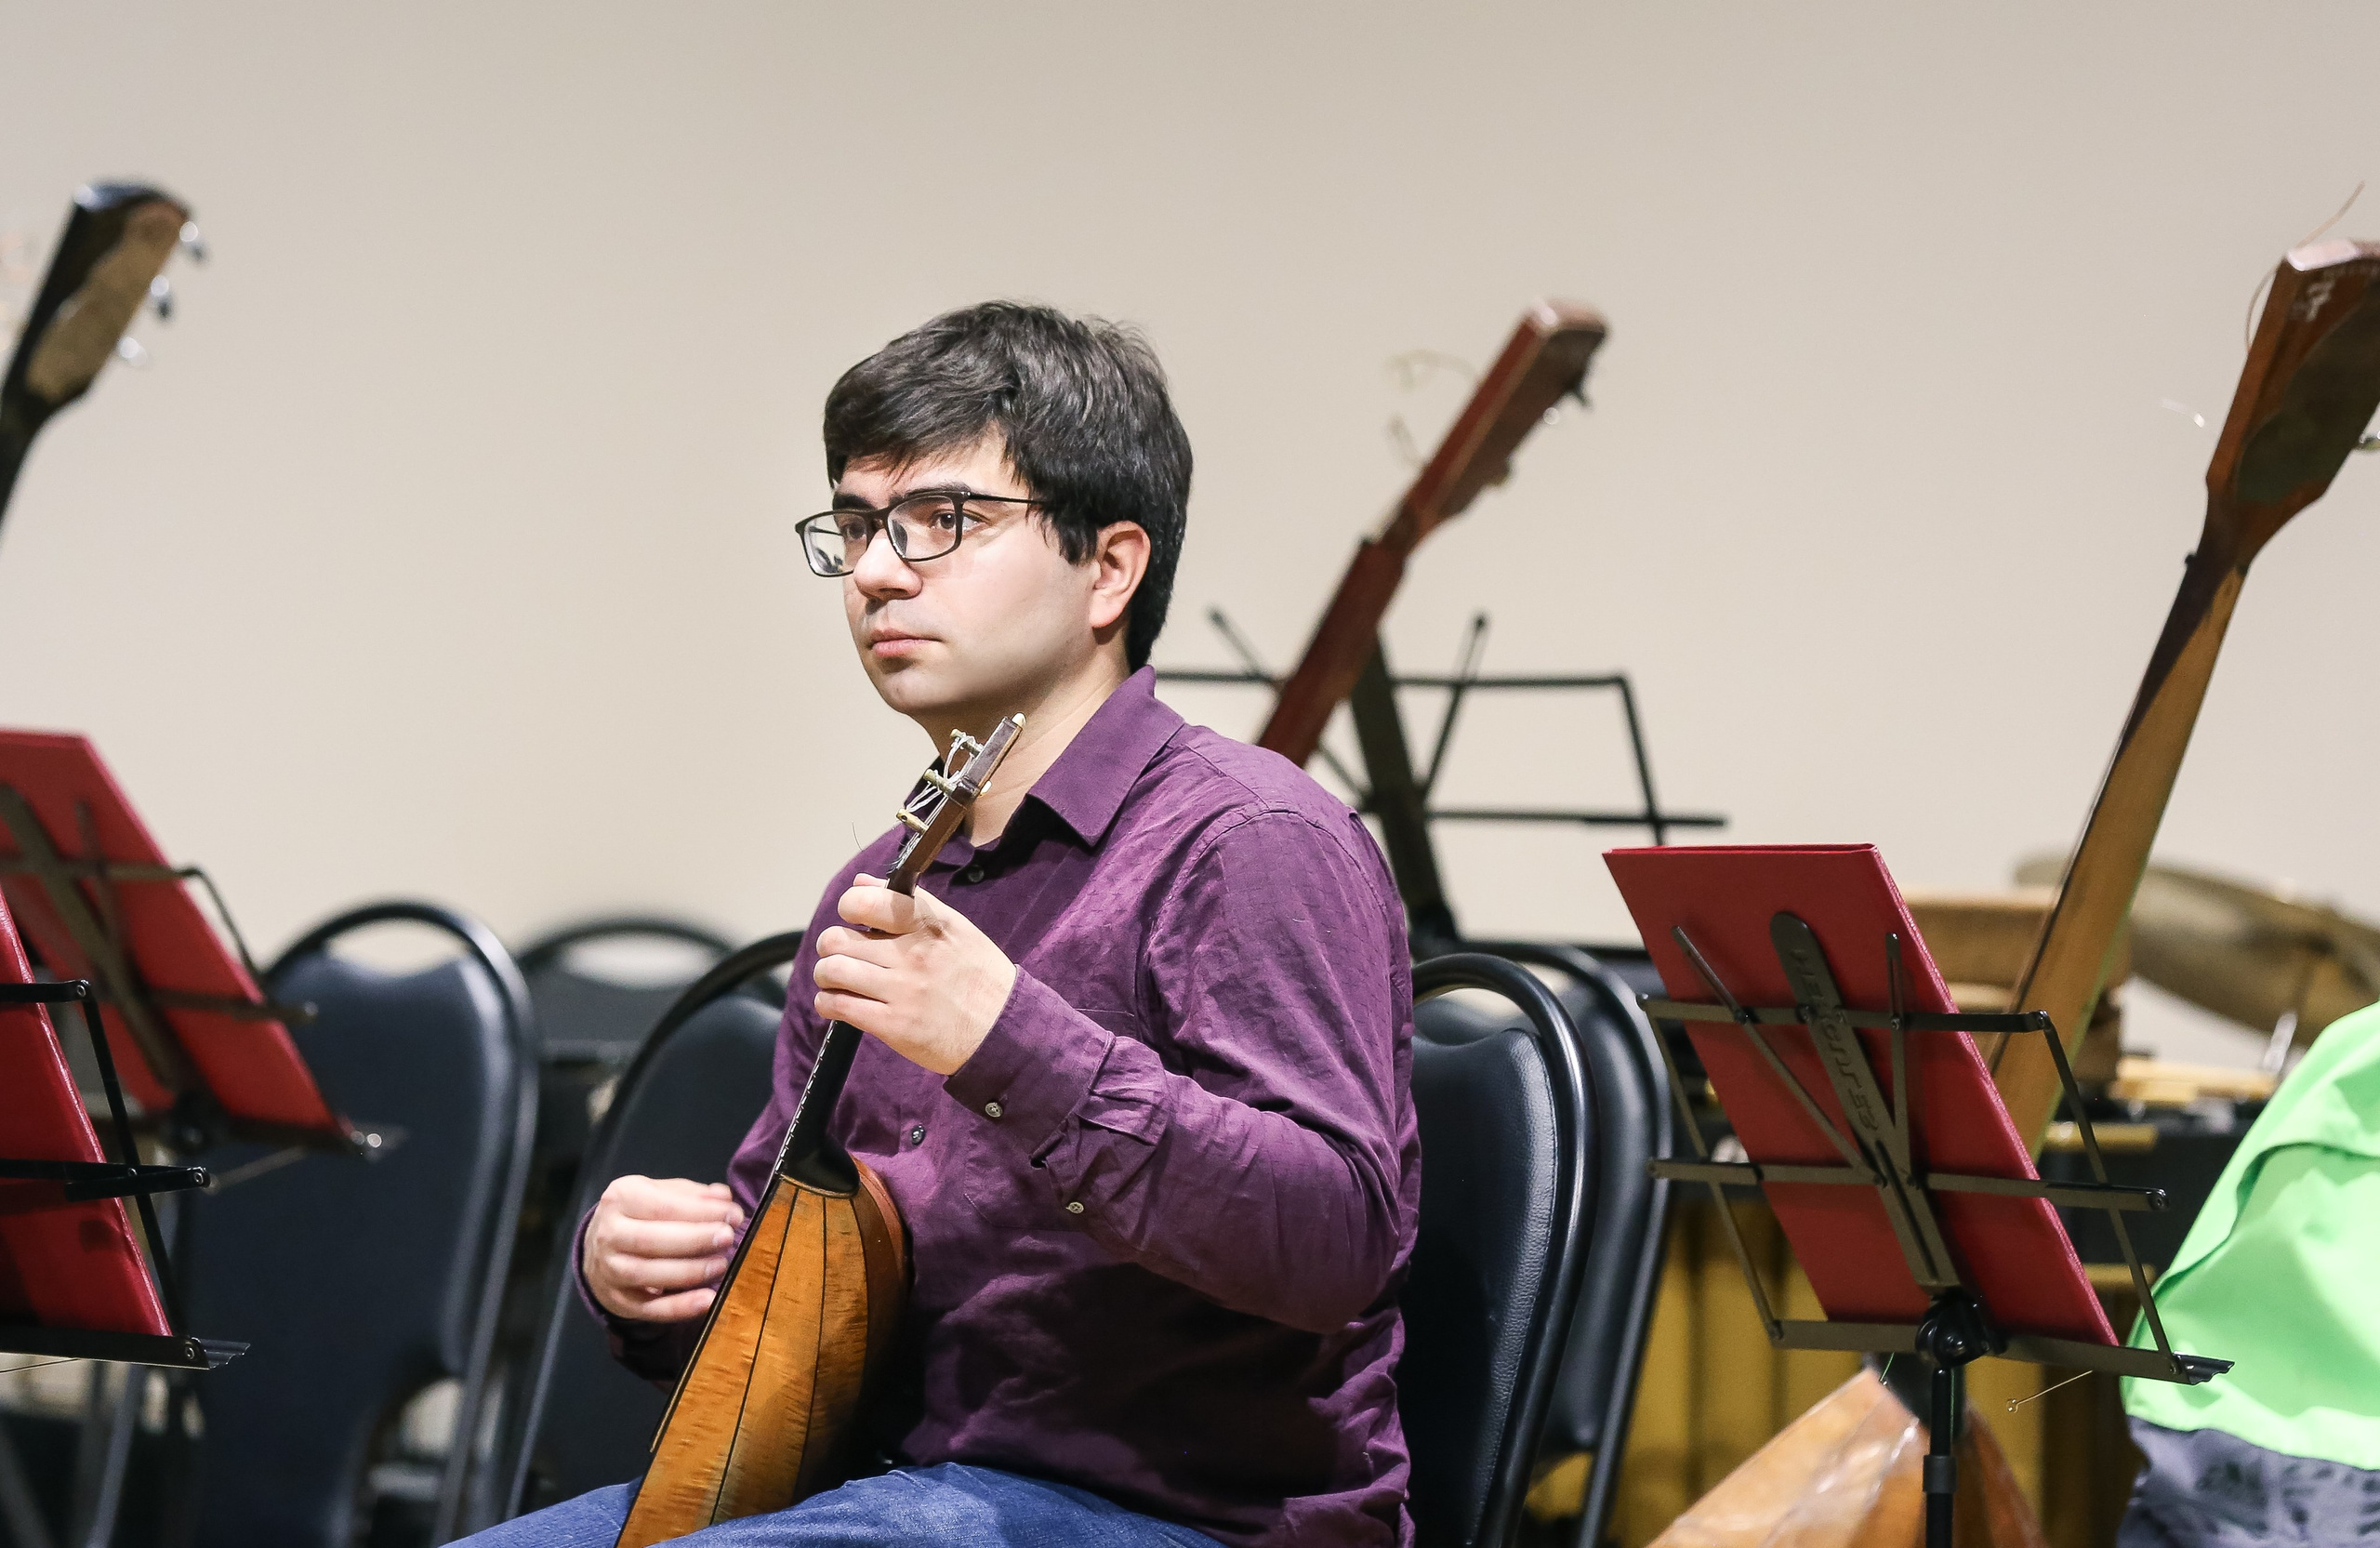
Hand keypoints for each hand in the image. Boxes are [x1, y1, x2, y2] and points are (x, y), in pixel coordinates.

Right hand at [582, 1175, 744, 1321]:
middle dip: (695, 1240)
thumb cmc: (639, 1216)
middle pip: (652, 1240)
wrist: (598, 1249)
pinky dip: (679, 1307)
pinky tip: (707, 1301)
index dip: (701, 1211)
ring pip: (648, 1274)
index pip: (663, 1205)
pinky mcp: (618, 1300)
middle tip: (728, 1238)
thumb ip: (693, 1195)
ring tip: (721, 1265)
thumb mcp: (660, 1193)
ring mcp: (610, 1270)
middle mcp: (609, 1234)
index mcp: (621, 1198)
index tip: (734, 1215)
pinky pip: (649, 1308)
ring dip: (689, 1272)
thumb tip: (724, 1198)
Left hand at [813, 873, 1016, 1075]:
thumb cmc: (979, 976)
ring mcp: (902, 991)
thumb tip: (861, 882)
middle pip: (838, 939)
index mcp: (929, 926)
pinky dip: (828, 1003)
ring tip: (835, 979)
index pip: (868, 902)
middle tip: (840, 954)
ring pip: (833, 971)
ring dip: (826, 975)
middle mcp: (913, 955)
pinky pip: (838, 1006)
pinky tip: (837, 1003)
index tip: (854, 918)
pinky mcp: (894, 1026)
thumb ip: (910, 904)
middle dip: (830, 946)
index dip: (850, 906)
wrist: (1004, 1030)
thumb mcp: (956, 929)